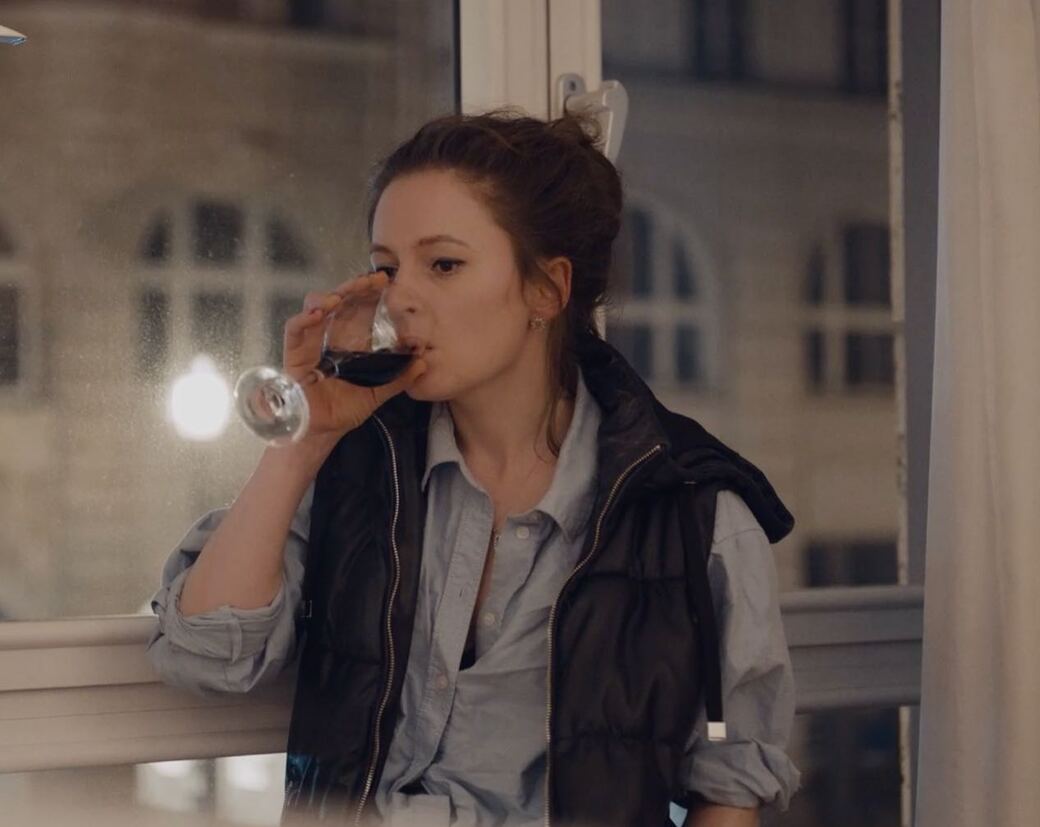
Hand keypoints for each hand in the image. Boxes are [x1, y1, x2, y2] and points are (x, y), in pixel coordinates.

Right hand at [282, 271, 427, 444]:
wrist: (322, 433)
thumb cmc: (344, 410)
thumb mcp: (377, 392)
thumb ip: (399, 378)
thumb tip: (423, 363)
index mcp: (349, 343)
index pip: (359, 310)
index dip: (370, 294)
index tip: (386, 282)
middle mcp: (329, 339)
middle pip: (340, 304)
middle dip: (354, 289)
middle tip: (372, 280)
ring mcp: (310, 345)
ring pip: (315, 311)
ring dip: (328, 298)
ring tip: (342, 296)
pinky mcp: (293, 357)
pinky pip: (294, 333)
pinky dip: (303, 320)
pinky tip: (318, 313)